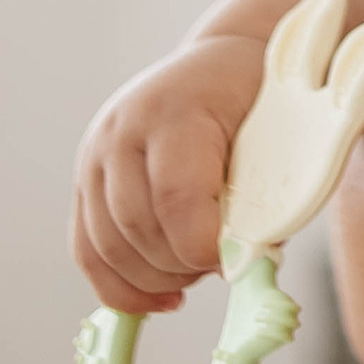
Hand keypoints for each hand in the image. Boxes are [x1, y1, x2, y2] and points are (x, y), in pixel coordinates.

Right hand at [70, 34, 265, 311]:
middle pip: (137, 228)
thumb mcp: (279, 134)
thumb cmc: (261, 103)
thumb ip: (265, 196)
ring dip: (155, 279)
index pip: (175, 196)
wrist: (222, 64)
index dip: (204, 246)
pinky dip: (122, 287)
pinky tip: (163, 299)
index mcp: (176, 109)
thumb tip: (244, 262)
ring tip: (197, 273)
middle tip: (222, 266)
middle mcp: (123, 129)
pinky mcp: (84, 181)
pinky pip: (88, 252)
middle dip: (182, 266)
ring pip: (107, 247)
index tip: (238, 263)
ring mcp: (95, 154)